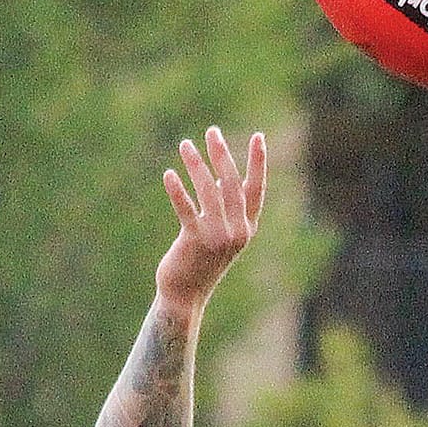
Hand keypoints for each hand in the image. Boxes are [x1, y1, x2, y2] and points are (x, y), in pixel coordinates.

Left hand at [154, 128, 265, 315]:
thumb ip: (224, 208)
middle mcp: (236, 231)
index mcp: (246, 228)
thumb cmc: (201, 261)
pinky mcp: (194, 241)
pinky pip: (186, 209)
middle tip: (212, 131)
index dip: (258, 163)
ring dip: (196, 165)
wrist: (185, 295)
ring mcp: (217, 237)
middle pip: (232, 184)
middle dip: (222, 155)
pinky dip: (177, 190)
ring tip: (185, 144)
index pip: (256, 189)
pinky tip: (170, 174)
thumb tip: (221, 178)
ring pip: (208, 192)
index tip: (258, 137)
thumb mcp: (219, 233)